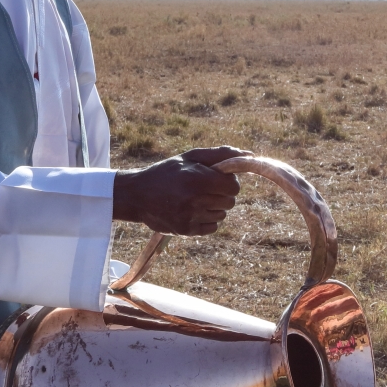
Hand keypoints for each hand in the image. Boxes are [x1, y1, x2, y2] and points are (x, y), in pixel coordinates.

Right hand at [112, 146, 247, 234]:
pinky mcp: (186, 231)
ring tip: (195, 199)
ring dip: (214, 207)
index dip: (228, 181)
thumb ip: (220, 155)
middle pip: (229, 201)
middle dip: (222, 194)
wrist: (137, 195)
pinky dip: (207, 220)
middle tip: (204, 188)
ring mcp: (189, 217)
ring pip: (222, 215)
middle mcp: (194, 199)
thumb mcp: (190, 157)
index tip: (217, 179)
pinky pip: (213, 227)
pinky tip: (192, 211)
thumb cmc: (168, 172)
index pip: (233, 186)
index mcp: (197, 178)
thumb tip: (249, 155)